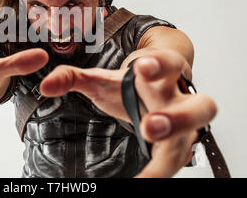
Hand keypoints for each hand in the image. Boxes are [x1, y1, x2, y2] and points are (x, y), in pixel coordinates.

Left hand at [39, 49, 216, 177]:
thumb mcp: (101, 80)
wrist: (153, 91)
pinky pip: (175, 162)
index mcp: (163, 75)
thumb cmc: (131, 85)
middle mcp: (181, 100)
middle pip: (201, 105)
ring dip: (174, 151)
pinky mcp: (179, 145)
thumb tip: (45, 86)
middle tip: (150, 125)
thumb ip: (72, 78)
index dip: (159, 65)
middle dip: (177, 116)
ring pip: (197, 140)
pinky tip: (140, 181)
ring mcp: (185, 125)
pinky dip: (159, 174)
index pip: (170, 64)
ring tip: (150, 167)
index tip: (141, 69)